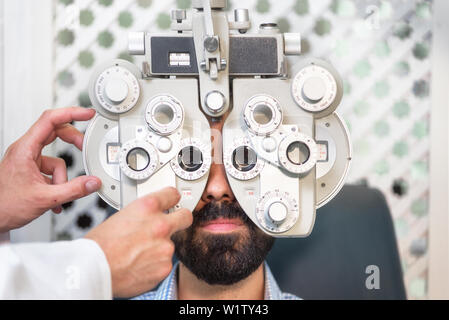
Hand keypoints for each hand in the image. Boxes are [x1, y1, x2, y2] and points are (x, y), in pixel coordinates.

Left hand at [0, 107, 101, 232]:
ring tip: (59, 192)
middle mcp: (25, 150)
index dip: (71, 113)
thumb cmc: (5, 206)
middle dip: (73, 141)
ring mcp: (28, 160)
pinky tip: (55, 197)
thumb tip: (93, 182)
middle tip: (85, 146)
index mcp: (25, 149)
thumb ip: (74, 190)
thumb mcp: (45, 199)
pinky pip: (51, 171)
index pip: (50, 120)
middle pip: (55, 133)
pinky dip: (57, 184)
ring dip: (62, 176)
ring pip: (55, 158)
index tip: (87, 113)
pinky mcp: (31, 170)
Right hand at [85, 187, 192, 297]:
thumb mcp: (120, 216)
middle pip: (185, 216)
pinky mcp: (165, 266)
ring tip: (139, 253)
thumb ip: (141, 215)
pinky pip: (165, 263)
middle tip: (174, 223)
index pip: (172, 195)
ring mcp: (165, 247)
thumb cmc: (99, 245)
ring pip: (171, 244)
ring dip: (160, 247)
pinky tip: (139, 264)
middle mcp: (160, 225)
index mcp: (147, 207)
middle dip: (180, 219)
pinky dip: (155, 265)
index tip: (173, 201)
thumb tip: (147, 217)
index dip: (172, 199)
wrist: (93, 270)